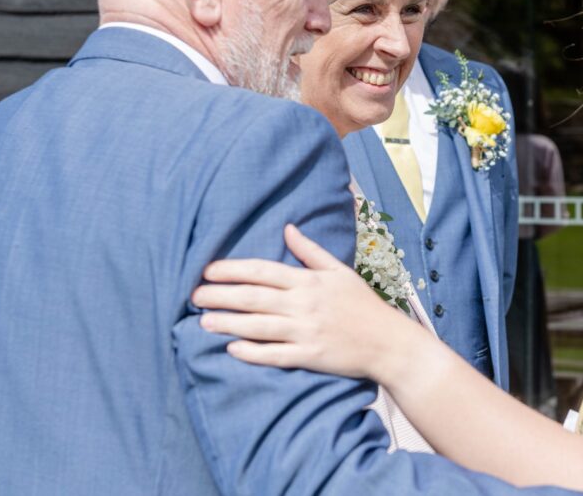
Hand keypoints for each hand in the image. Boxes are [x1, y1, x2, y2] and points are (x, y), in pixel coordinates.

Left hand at [192, 224, 420, 380]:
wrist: (388, 342)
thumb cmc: (363, 304)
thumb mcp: (339, 271)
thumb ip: (310, 251)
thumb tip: (288, 228)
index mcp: (309, 281)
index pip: (262, 271)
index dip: (232, 270)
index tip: (208, 270)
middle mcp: (304, 304)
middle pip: (253, 297)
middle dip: (220, 295)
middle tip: (193, 295)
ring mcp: (306, 331)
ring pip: (258, 326)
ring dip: (228, 323)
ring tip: (203, 321)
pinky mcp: (310, 356)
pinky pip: (275, 355)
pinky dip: (252, 352)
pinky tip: (232, 349)